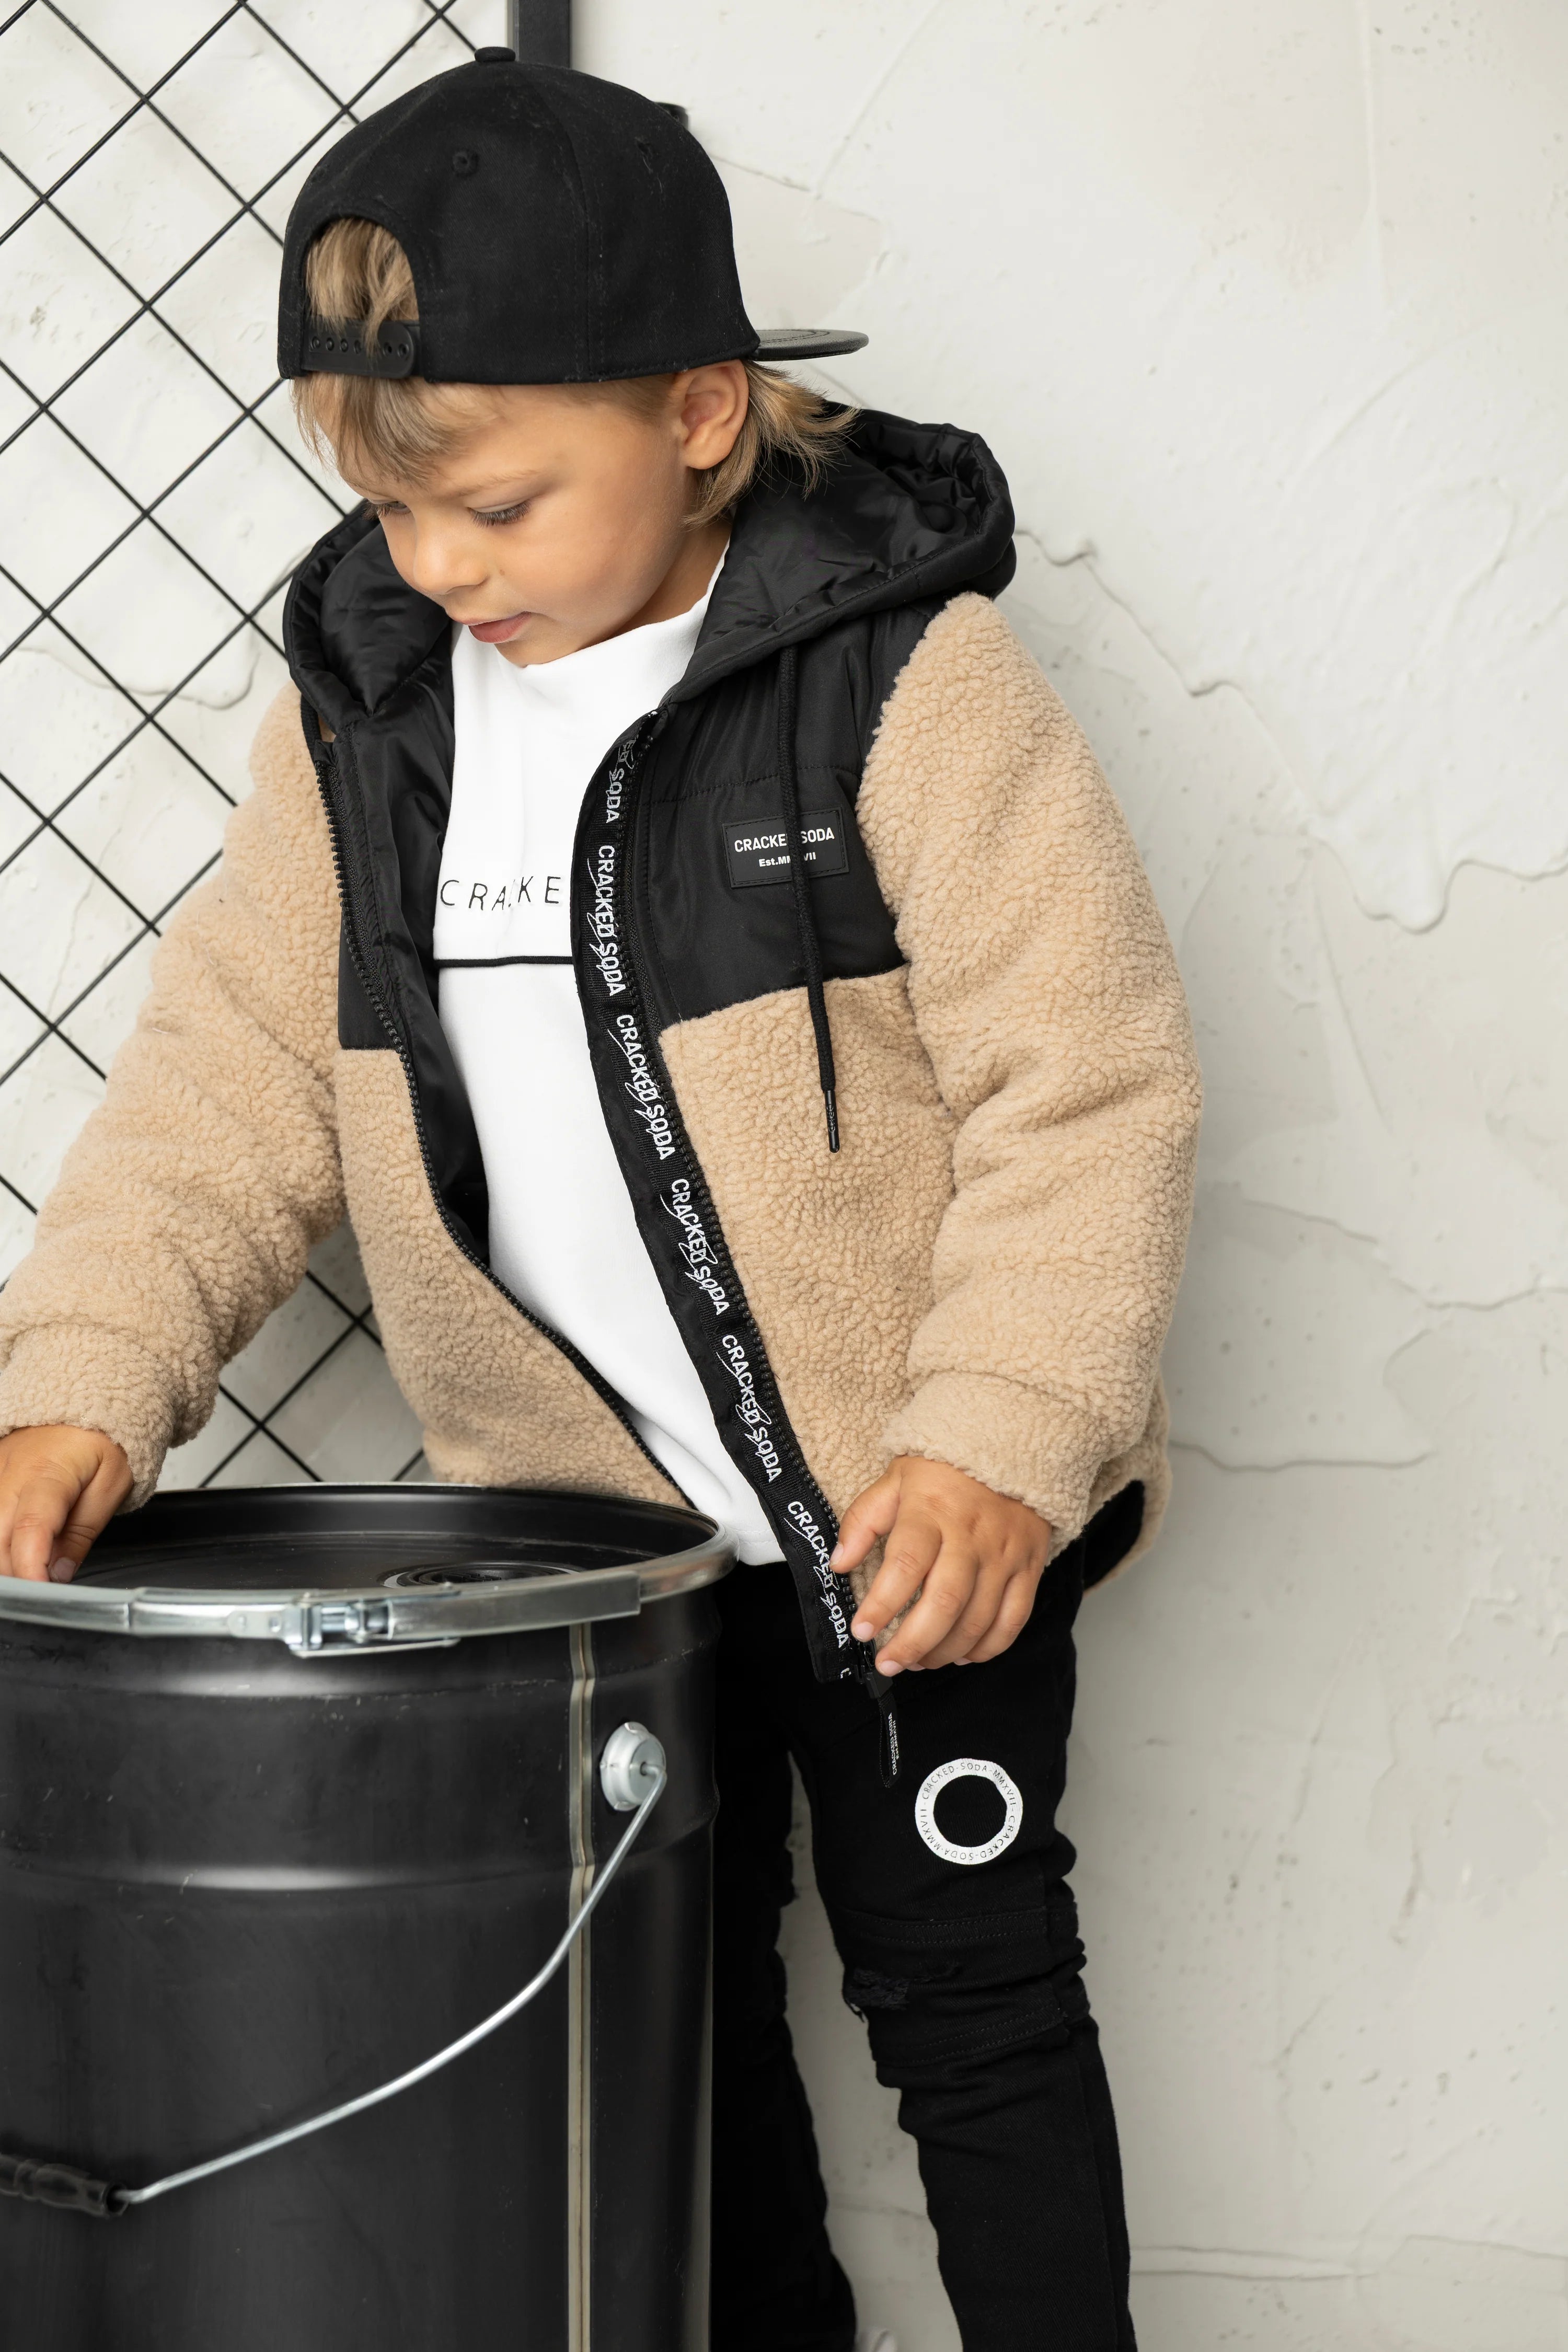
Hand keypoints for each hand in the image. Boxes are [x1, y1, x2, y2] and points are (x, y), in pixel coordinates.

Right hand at [0, 1425, 132, 1583]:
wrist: (82, 1402)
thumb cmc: (101, 1442)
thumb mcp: (112, 1484)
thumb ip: (82, 1532)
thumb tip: (58, 1574)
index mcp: (46, 1473)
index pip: (30, 1529)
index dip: (30, 1568)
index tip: (40, 1594)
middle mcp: (8, 1474)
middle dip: (15, 1572)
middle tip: (43, 1586)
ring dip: (4, 1557)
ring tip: (31, 1567)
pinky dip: (0, 1539)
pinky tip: (14, 1549)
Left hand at [830, 1456, 1050, 1674]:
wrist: (1011, 1445)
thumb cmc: (945, 1469)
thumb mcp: (895, 1481)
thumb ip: (863, 1522)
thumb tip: (838, 1562)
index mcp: (932, 1512)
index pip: (905, 1565)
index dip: (882, 1604)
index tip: (862, 1631)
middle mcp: (971, 1537)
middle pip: (944, 1601)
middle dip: (913, 1642)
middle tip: (888, 1663)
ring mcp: (1004, 1555)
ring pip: (978, 1619)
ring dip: (944, 1651)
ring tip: (918, 1662)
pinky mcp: (1029, 1567)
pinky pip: (1014, 1619)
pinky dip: (988, 1647)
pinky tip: (962, 1655)